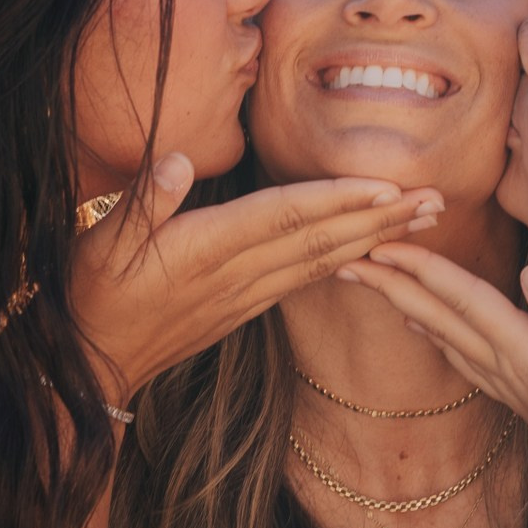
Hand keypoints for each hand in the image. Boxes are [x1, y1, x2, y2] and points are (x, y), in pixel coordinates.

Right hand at [72, 155, 442, 400]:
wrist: (91, 366)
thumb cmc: (91, 294)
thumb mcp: (101, 243)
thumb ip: (144, 200)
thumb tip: (178, 161)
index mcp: (205, 248)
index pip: (284, 216)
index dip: (337, 199)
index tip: (387, 184)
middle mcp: (235, 273)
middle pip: (320, 239)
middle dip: (380, 217)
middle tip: (436, 197)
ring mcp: (244, 295)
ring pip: (322, 261)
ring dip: (375, 237)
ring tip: (421, 218)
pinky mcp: (243, 309)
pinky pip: (304, 280)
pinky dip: (344, 261)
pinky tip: (370, 249)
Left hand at [338, 247, 527, 466]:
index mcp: (519, 348)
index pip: (461, 298)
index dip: (422, 268)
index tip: (382, 246)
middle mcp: (500, 361)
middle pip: (436, 313)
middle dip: (391, 283)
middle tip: (347, 257)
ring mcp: (501, 377)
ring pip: (440, 331)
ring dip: (403, 301)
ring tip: (372, 278)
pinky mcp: (510, 388)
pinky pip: (457, 353)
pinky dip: (431, 330)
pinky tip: (418, 322)